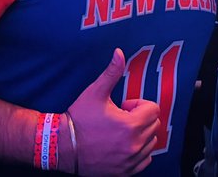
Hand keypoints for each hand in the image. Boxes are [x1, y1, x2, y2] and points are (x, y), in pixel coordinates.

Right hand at [66, 49, 159, 175]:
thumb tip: (119, 52)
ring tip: (121, 131)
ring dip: (141, 134)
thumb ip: (112, 72)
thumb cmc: (79, 118)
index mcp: (130, 125)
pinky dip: (139, 152)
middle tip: (122, 117)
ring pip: (151, 143)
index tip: (124, 107)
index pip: (153, 110)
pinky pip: (145, 161)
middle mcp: (134, 145)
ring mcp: (129, 161)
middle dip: (141, 118)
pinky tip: (124, 145)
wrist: (63, 146)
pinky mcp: (124, 172)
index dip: (139, 105)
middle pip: (154, 125)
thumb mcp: (96, 92)